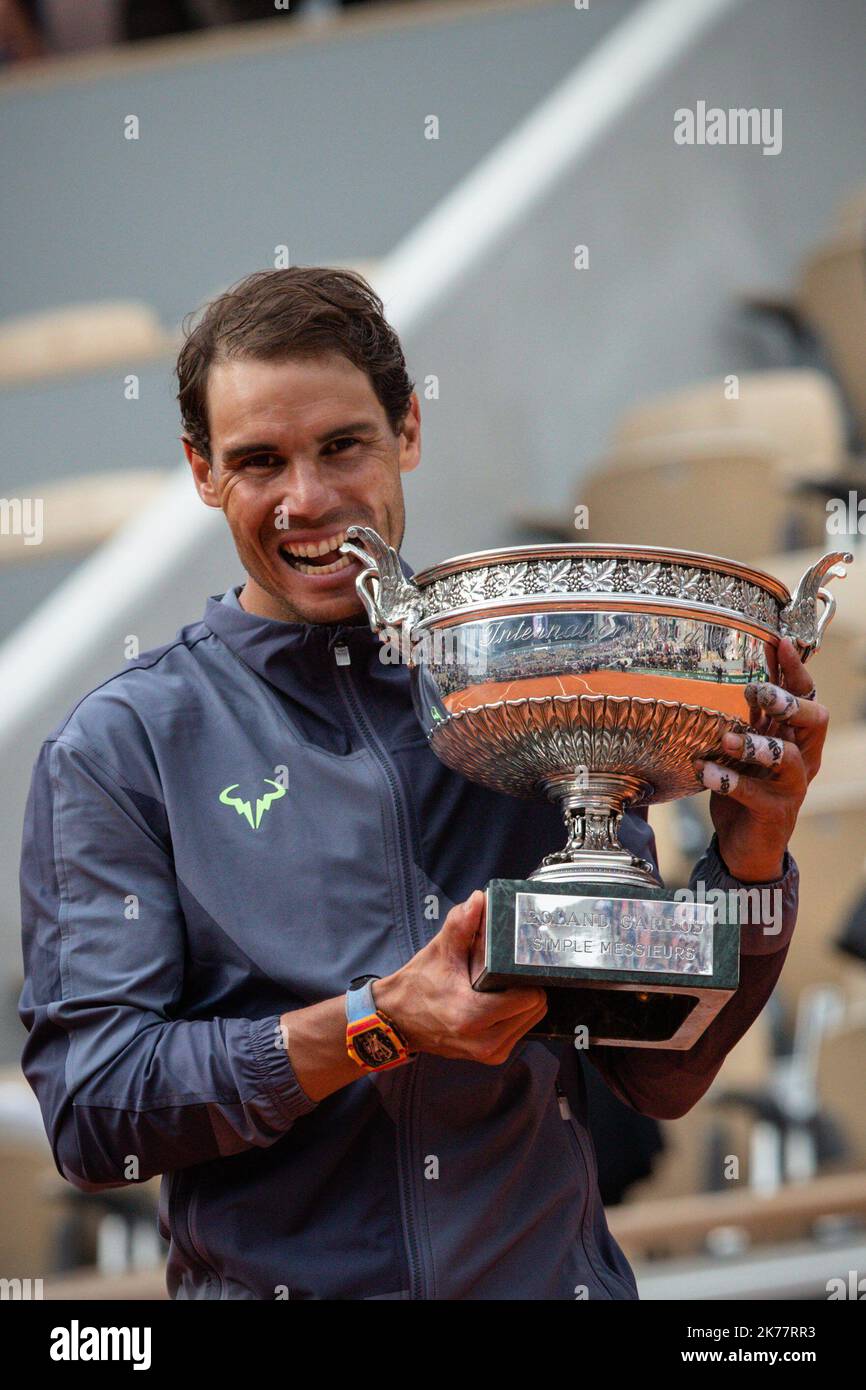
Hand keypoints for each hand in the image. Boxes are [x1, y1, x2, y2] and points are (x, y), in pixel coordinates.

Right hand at [375, 891, 547, 1063]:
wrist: (397, 1020)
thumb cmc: (418, 985)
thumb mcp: (439, 951)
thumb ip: (461, 925)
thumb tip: (479, 900)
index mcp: (472, 1015)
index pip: (530, 998)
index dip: (526, 976)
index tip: (516, 962)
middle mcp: (485, 1041)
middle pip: (536, 1009)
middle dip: (527, 987)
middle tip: (510, 972)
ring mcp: (490, 1053)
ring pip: (532, 1021)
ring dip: (524, 1003)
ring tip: (503, 986)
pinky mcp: (492, 1057)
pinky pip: (521, 1032)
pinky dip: (516, 1016)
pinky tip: (500, 1001)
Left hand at [692, 637, 828, 880]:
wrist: (744, 847)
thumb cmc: (743, 790)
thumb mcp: (742, 750)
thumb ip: (743, 720)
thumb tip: (729, 678)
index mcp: (794, 738)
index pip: (805, 696)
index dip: (796, 670)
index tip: (779, 642)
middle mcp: (801, 759)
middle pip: (815, 721)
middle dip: (787, 702)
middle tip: (756, 692)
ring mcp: (791, 787)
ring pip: (789, 757)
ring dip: (757, 744)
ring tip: (726, 738)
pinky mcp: (774, 813)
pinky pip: (756, 794)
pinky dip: (730, 780)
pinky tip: (706, 772)